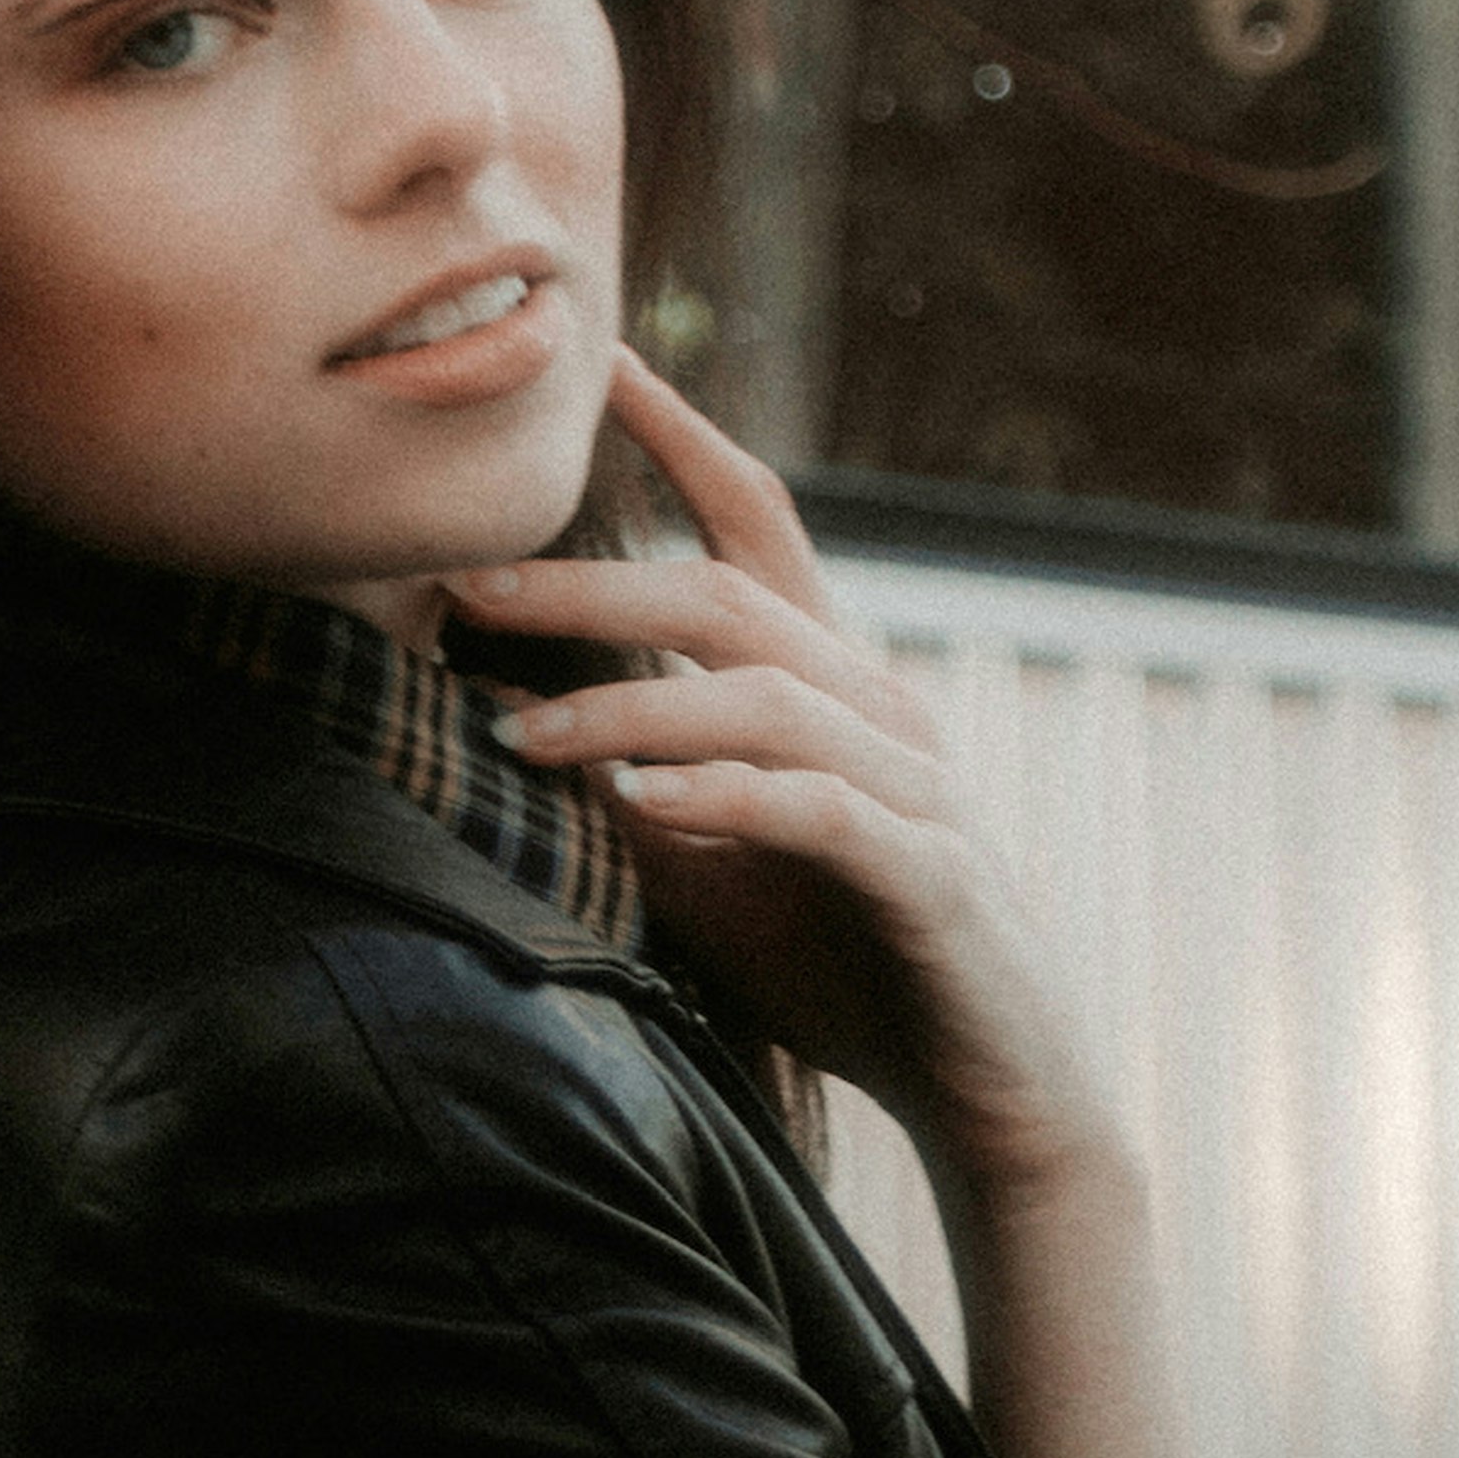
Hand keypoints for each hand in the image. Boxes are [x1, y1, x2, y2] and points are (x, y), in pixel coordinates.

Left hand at [453, 345, 1135, 1220]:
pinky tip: (647, 806)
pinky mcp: (934, 877)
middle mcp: (881, 708)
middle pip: (730, 600)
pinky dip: (729, 799)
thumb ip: (631, 787)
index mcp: (831, 684)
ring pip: (767, 697)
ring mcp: (918, 787)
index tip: (602, 364)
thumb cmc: (842, 962)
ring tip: (522, 735)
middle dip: (591, 587)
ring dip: (631, 710)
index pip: (758, 525)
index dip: (685, 437)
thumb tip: (500, 714)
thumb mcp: (709, 866)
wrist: (992, 1092)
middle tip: (466, 587)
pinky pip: (824, 811)